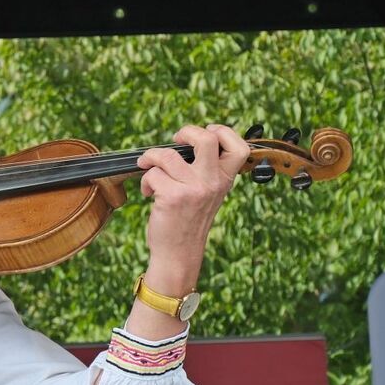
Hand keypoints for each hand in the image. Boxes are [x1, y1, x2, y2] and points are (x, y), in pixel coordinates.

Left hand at [137, 123, 248, 292]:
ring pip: (168, 155)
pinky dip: (146, 181)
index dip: (222, 131)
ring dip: (151, 157)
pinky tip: (148, 192)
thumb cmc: (188, 220)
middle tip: (176, 141)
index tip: (205, 133)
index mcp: (224, 180)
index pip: (239, 146)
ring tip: (148, 167)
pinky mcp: (173, 197)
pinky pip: (153, 173)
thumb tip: (189, 140)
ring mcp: (194, 189)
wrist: (179, 253)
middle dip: (186, 131)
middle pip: (207, 139)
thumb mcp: (207, 194)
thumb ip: (206, 171)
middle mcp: (213, 183)